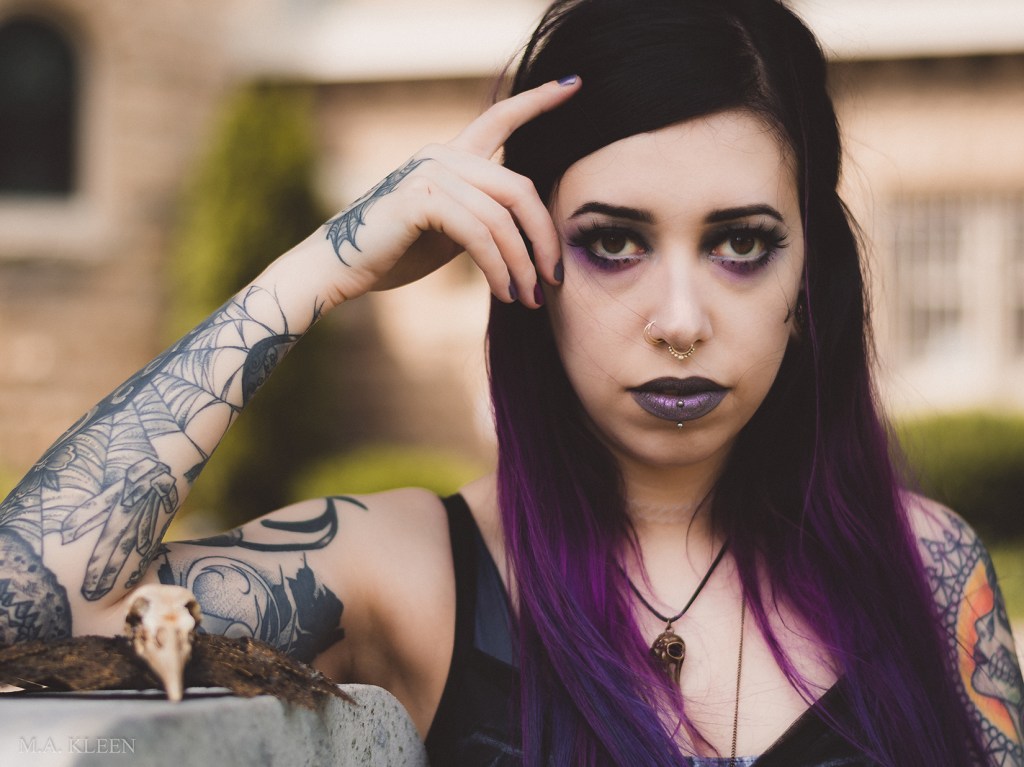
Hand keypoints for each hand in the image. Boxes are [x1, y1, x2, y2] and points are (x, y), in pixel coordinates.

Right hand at [321, 77, 580, 307]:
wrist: (338, 268)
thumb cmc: (395, 252)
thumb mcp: (450, 230)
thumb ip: (483, 217)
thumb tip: (529, 235)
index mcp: (452, 156)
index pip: (500, 119)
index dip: (538, 102)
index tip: (574, 87)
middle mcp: (442, 155)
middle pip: (519, 189)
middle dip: (544, 237)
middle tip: (554, 279)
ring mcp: (429, 173)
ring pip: (502, 218)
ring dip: (522, 264)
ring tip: (528, 299)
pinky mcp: (419, 199)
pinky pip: (478, 233)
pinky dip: (497, 268)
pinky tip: (504, 292)